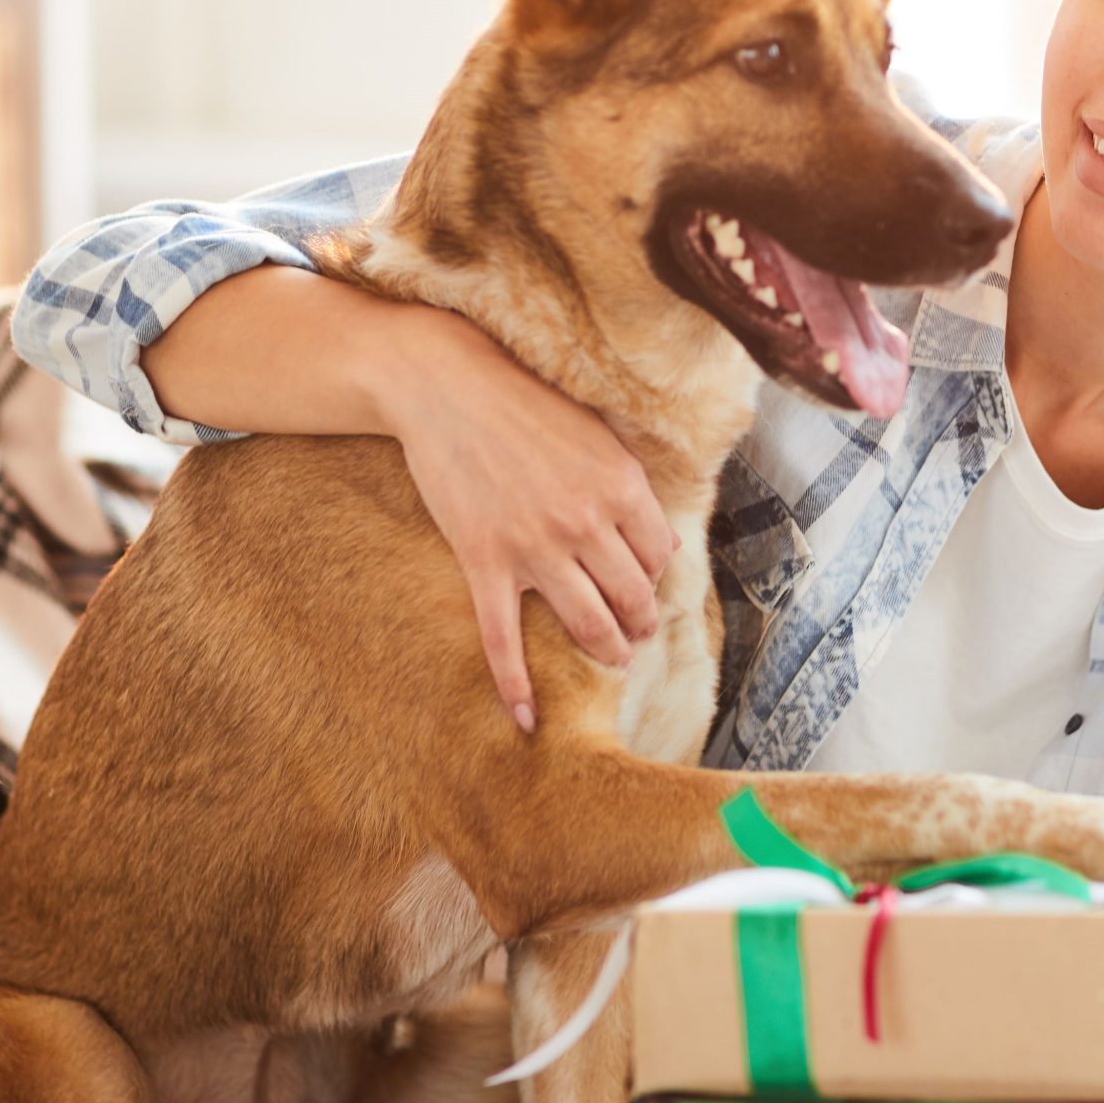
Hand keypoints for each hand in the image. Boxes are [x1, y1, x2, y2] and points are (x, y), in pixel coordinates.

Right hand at [369, 310, 678, 730]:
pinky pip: (504, 638)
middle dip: (641, 624)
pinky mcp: (485, 562)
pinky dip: (515, 684)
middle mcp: (586, 523)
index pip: (659, 556)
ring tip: (613, 659)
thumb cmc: (523, 401)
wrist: (444, 384)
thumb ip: (626, 485)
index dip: (655, 574)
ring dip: (606, 651)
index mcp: (622, 487)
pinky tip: (525, 718)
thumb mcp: (595, 432)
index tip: (644, 581)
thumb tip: (657, 542)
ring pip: (587, 624)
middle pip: (633, 599)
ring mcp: (535, 548)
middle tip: (638, 634)